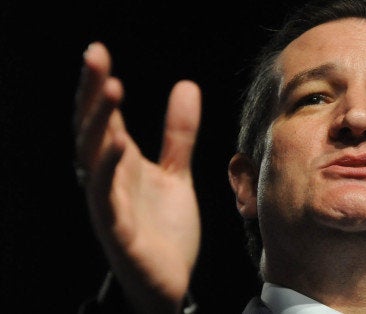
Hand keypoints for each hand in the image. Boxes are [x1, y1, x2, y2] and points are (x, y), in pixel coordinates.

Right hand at [74, 42, 201, 312]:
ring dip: (99, 124)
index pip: (105, 118)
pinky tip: (118, 145)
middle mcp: (109, 180)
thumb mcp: (176, 173)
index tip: (98, 51)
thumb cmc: (164, 229)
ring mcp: (109, 204)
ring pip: (94, 158)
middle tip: (95, 56)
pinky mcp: (118, 231)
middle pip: (93, 130)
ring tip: (110, 88)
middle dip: (91, 93)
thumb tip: (186, 85)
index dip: (98, 86)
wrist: (169, 280)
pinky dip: (109, 171)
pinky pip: (107, 199)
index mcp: (120, 164)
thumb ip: (179, 134)